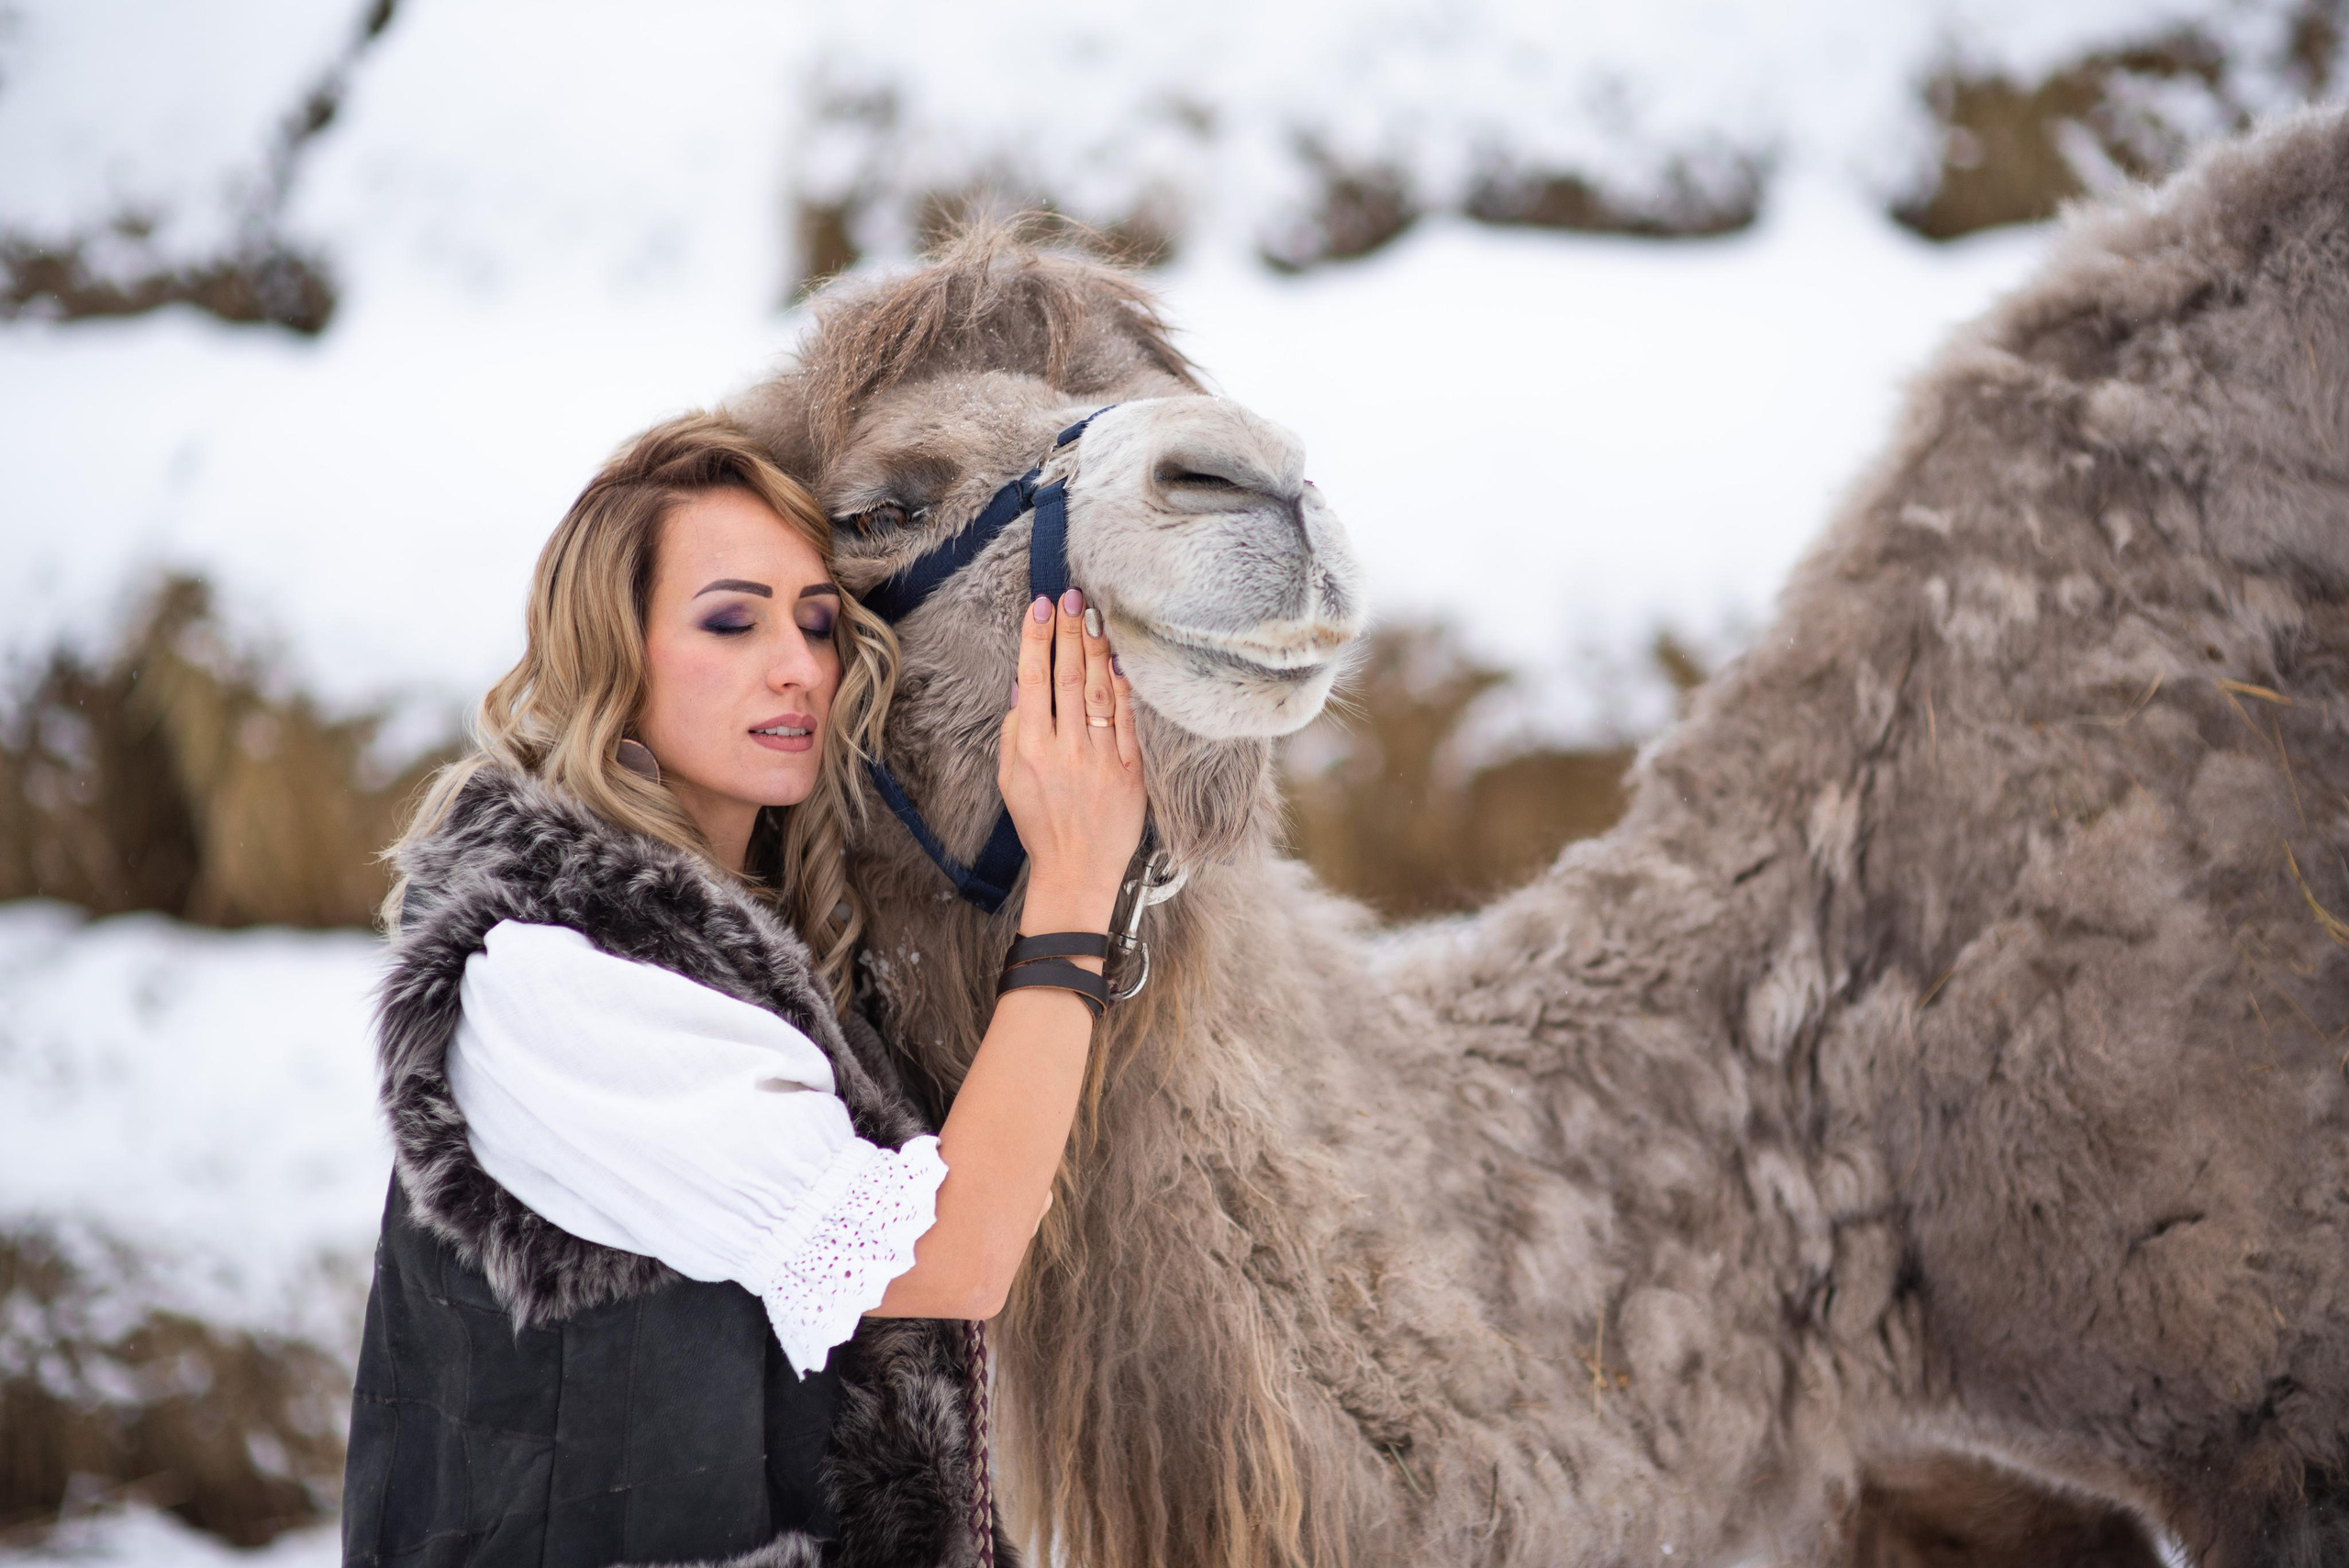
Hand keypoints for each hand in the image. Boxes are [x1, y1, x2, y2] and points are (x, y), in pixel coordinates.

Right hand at [997, 588, 1146, 936]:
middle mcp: (1067, 748)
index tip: (1041, 606)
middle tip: (1072, 596)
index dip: (1037, 638)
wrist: (1077, 872)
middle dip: (1069, 631)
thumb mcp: (1010, 781)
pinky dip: (1125, 687)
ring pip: (1099, 692)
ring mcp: (1102, 758)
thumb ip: (1014, 733)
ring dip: (1096, 649)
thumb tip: (1022, 688)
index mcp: (1032, 749)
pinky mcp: (1131, 771)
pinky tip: (1120, 659)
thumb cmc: (1041, 826)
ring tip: (1094, 616)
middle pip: (1067, 676)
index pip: (1033, 679)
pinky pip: (1129, 720)